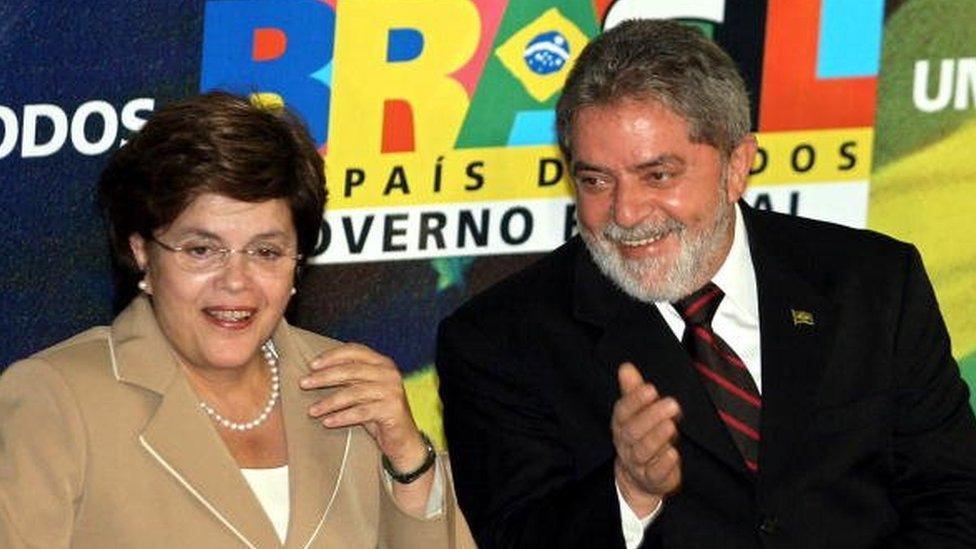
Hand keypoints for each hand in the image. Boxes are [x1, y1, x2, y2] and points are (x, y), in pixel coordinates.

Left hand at [301, 343, 427, 471]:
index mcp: (382, 363)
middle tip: (303, 384)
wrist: (402, 439)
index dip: (332, 356)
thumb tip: (314, 372)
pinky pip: (361, 412)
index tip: (311, 365)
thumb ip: (349, 378)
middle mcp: (389, 373)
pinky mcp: (392, 409)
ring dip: (329, 402)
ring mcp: (392, 391)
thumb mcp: (364, 391)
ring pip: (354, 393)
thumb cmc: (377, 413)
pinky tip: (327, 422)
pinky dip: (342, 417)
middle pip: (351, 370)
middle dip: (324, 377)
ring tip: (311, 411)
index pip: (355, 350)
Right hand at [611, 362, 681, 516]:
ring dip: (657, 437)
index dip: (635, 400)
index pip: (623, 411)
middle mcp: (626, 443)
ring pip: (643, 451)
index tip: (651, 389)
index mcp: (621, 424)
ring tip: (671, 425)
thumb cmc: (641, 437)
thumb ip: (633, 391)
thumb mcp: (637, 413)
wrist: (639, 478)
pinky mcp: (651, 478)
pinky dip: (663, 464)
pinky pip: (654, 473)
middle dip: (651, 416)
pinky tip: (673, 453)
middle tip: (672, 403)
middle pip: (633, 430)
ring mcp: (637, 462)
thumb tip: (626, 367)